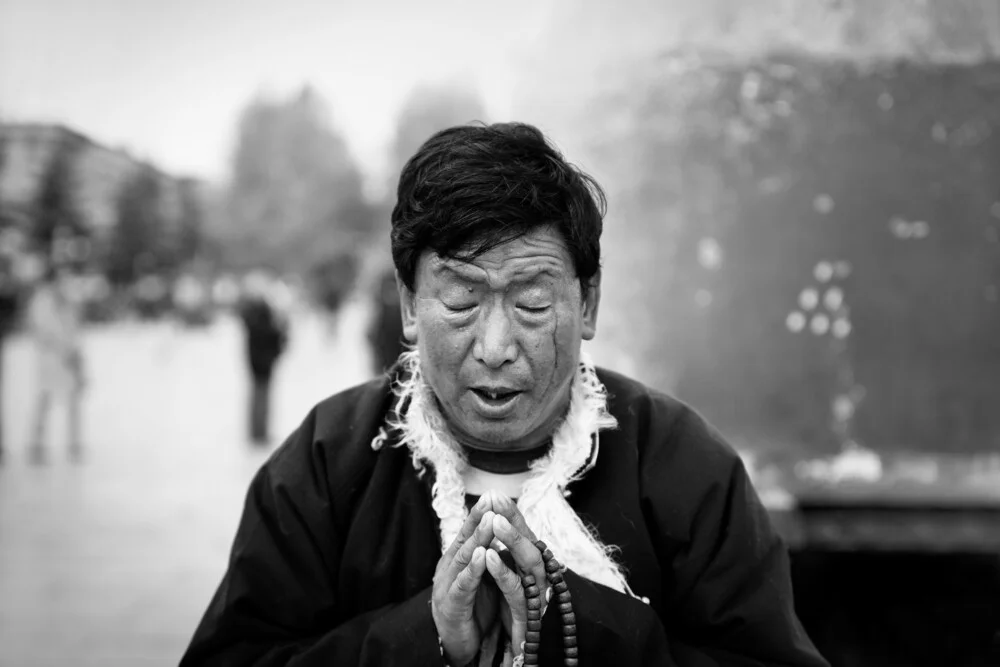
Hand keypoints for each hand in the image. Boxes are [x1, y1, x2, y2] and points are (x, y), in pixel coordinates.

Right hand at [432, 496, 500, 665]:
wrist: (456, 643)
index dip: (479, 513)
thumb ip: (487, 555)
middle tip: (491, 500)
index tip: (493, 494)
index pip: (468, 532)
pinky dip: (473, 570)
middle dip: (479, 519)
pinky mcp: (452, 605)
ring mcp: (448, 586)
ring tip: (490, 521)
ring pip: (464, 558)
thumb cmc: (470, 606)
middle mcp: (449, 568)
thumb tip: (501, 529)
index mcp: (457, 560)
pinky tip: (483, 556)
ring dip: (478, 538)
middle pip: (466, 539)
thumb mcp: (480, 576)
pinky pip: (464, 585)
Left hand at [482, 492, 548, 655]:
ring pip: (529, 562)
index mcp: (529, 568)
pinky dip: (503, 572)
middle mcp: (537, 578)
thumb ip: (505, 554)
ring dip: (512, 540)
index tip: (495, 494)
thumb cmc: (506, 614)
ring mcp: (535, 596)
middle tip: (497, 500)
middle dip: (514, 520)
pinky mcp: (526, 615)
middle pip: (530, 542)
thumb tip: (495, 522)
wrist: (506, 654)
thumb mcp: (504, 580)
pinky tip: (489, 557)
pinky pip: (517, 590)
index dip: (511, 514)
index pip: (523, 534)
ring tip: (496, 522)